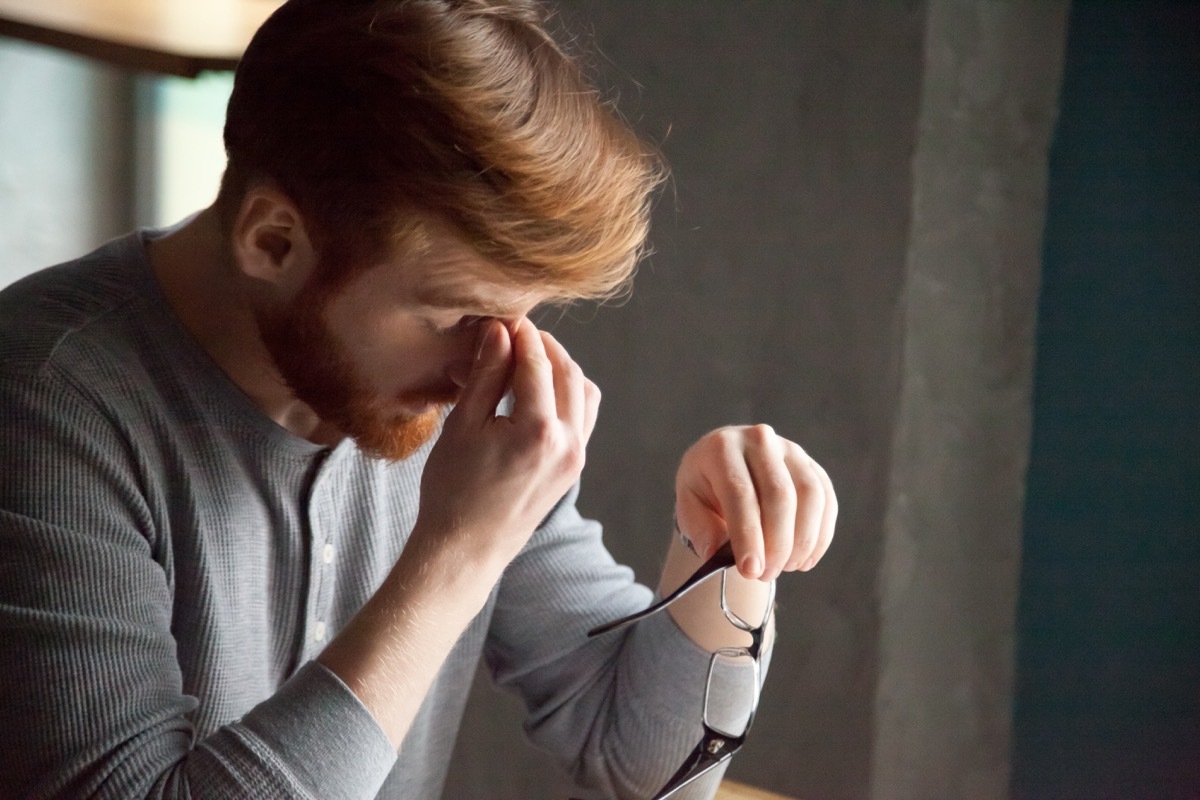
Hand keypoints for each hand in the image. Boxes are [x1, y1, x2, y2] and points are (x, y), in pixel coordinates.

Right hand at [412, 318, 599, 564]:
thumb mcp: (463, 426)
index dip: (520, 333)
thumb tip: (500, 330)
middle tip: (512, 332)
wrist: (466, 549)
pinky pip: (583, 416)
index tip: (503, 315)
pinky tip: (536, 390)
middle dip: (542, 345)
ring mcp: (576, 457)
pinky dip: (566, 393)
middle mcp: (568, 443)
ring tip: (525, 359)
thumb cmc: (453, 491)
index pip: (536, 362)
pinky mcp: (574, 467)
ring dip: (559, 367)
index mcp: (538, 431)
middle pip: (566, 370)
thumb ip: (487, 374)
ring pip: (582, 391)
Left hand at [674, 425, 836, 580]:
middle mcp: (759, 440)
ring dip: (802, 540)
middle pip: (780, 495)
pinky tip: (806, 559)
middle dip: (777, 543)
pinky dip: (821, 535)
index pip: (740, 492)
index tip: (750, 571)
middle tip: (766, 575)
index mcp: (722, 447)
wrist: (726, 465)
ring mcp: (790, 450)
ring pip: (810, 496)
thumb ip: (700, 528)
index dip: (748, 535)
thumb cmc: (706, 489)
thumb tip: (718, 554)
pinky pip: (826, 501)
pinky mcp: (812, 466)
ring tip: (786, 568)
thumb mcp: (689, 505)